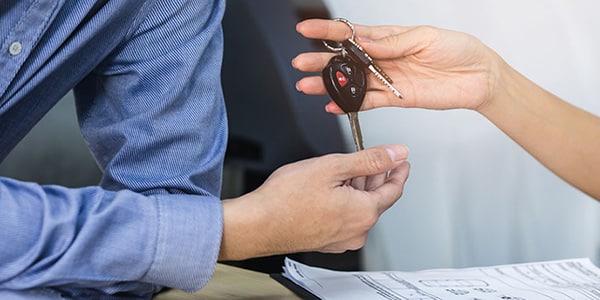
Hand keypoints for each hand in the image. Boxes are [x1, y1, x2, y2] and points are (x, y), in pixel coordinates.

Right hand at [219, 144, 409, 259]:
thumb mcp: (333, 167)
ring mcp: (341, 239)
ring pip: (358, 208)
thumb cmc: (287, 198)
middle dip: (373, 177)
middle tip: (367, 158)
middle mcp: (357, 231)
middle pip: (376, 199)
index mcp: (364, 212)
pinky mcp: (327, 242)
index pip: (394, 189)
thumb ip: (369, 159)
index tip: (401, 161)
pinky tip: (329, 190)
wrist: (258, 224)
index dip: (399, 171)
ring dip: (356, 189)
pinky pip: (344, 218)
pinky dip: (343, 202)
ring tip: (341, 171)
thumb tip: (397, 153)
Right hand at [292, 19, 502, 113]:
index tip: (306, 29)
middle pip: (346, 60)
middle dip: (321, 61)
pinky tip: (333, 105)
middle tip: (301, 63)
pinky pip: (368, 102)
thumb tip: (364, 42)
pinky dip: (349, 104)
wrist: (479, 77)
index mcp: (389, 38)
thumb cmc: (458, 50)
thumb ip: (393, 43)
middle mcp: (384, 58)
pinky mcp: (395, 98)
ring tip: (308, 86)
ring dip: (330, 85)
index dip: (328, 31)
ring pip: (352, 82)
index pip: (352, 33)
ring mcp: (388, 79)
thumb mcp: (426, 38)